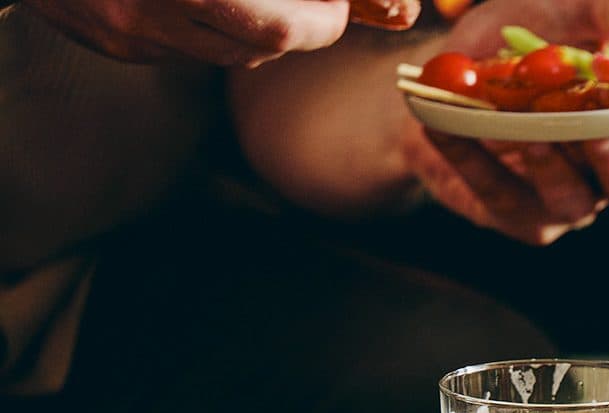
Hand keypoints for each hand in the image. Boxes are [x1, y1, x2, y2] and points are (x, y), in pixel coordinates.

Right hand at [27, 0, 349, 65]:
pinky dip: (217, 32)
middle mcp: (154, 13)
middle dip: (305, 29)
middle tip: (324, 7)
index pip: (281, 29)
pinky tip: (218, 4)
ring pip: (230, 57)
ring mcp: (134, 36)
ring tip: (277, 1)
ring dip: (265, 33)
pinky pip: (189, 53)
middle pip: (264, 49)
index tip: (337, 3)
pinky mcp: (119, 48)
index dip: (323, 20)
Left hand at [402, 0, 608, 244]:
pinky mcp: (510, 210)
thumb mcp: (580, 2)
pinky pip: (498, 196)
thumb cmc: (533, 28)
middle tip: (592, 130)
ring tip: (524, 134)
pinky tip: (446, 127)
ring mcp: (560, 196)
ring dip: (550, 170)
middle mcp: (604, 168)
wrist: (453, 60)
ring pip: (569, 202)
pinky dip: (472, 161)